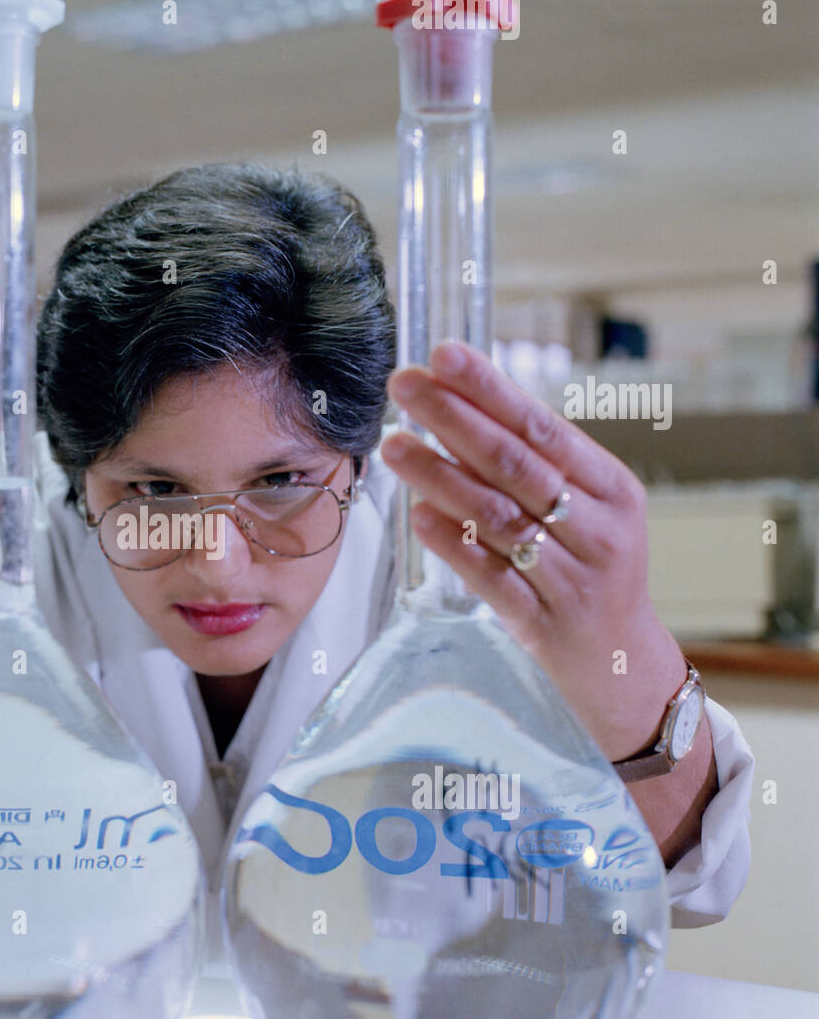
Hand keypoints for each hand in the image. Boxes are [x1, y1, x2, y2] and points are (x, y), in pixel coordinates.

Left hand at [381, 340, 687, 761]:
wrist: (624, 663)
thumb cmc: (592, 568)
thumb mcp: (588, 510)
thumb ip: (536, 466)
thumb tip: (458, 406)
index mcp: (614, 489)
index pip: (544, 427)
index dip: (490, 389)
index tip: (443, 355)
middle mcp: (600, 531)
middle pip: (516, 464)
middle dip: (454, 419)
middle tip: (403, 385)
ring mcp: (573, 579)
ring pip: (498, 518)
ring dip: (439, 477)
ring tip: (394, 446)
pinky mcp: (544, 623)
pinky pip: (491, 578)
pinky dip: (454, 544)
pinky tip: (419, 514)